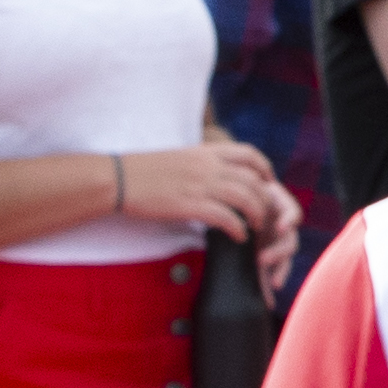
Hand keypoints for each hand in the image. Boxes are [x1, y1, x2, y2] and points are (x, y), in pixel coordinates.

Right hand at [128, 139, 295, 262]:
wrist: (119, 179)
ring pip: (245, 198)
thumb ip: (201, 164)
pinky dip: (238, 228)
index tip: (269, 182)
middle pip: (253, 179)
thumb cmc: (143, 171)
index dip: (265, 168)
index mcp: (205, 151)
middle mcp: (207, 165)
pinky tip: (239, 237)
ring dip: (257, 215)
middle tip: (266, 213)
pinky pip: (226, 218)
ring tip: (257, 227)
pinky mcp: (191, 205)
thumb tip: (216, 174)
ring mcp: (200, 184)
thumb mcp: (178, 157)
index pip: (248, 153)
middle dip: (265, 198)